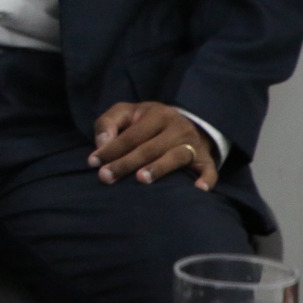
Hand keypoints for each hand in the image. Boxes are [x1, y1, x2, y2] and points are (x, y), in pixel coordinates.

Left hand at [89, 101, 218, 190]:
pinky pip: (209, 170)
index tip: (93, 163)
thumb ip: (108, 123)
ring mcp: (193, 144)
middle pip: (149, 148)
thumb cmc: (147, 122)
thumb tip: (102, 144)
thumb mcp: (126, 113)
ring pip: (175, 157)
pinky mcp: (206, 160)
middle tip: (106, 177)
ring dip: (158, 168)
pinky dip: (206, 179)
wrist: (187, 122)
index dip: (111, 149)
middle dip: (125, 163)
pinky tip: (197, 189)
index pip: (131, 135)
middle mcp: (177, 128)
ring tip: (141, 179)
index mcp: (157, 115)